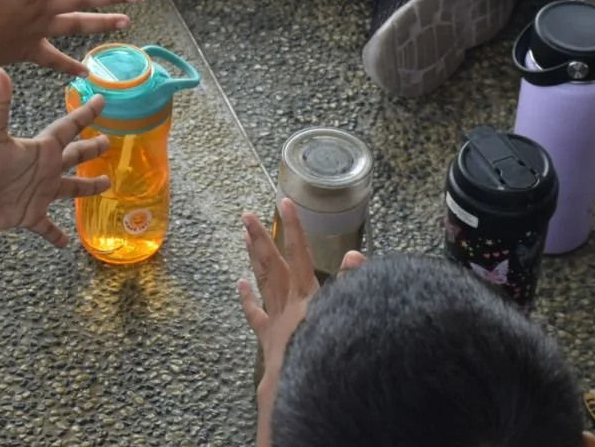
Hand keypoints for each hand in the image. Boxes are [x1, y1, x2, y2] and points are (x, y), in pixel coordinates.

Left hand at [0, 68, 111, 246]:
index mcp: (39, 149)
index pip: (68, 128)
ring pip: (70, 189)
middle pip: (75, 156)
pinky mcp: (29, 216)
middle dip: (92, 149)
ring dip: (88, 188)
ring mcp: (38, 193)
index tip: (102, 100)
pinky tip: (67, 243)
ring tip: (106, 184)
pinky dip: (57, 235)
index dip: (85, 114)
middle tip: (109, 142)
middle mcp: (43, 169)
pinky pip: (48, 227)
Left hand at [237, 201, 366, 396]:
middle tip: (247, 215)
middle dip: (261, 238)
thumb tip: (355, 255)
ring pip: (262, 282)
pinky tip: (239, 284)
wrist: (308, 391)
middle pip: (272, 264)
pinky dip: (247, 299)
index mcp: (308, 297)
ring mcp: (275, 321)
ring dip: (253, 258)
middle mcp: (288, 304)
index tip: (285, 203)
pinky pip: (255, 315)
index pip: (300, 254)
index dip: (294, 227)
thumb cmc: (332, 354)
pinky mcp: (268, 340)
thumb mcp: (349, 317)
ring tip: (244, 236)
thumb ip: (352, 283)